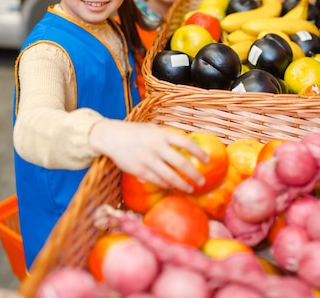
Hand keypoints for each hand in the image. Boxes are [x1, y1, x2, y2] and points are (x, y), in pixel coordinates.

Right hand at [89, 119, 208, 192]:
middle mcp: (156, 147)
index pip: (186, 144)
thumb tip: (186, 149)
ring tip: (190, 189)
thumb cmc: (136, 133)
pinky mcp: (139, 170)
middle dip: (194, 175)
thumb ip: (168, 138)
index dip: (199, 153)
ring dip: (182, 184)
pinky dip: (166, 185)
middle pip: (181, 163)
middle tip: (201, 182)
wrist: (112, 137)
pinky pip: (157, 180)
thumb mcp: (153, 130)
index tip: (208, 160)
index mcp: (162, 134)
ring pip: (170, 176)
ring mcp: (147, 160)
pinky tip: (172, 187)